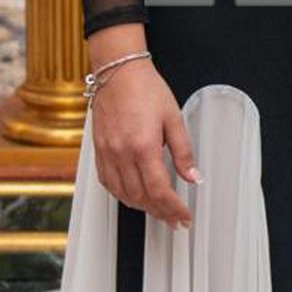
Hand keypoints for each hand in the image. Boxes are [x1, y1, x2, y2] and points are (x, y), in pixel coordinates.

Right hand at [89, 61, 200, 229]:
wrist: (118, 72)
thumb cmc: (145, 89)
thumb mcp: (173, 118)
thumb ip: (183, 151)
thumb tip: (193, 177)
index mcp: (143, 146)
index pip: (159, 191)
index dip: (173, 209)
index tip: (184, 216)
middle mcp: (122, 153)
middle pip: (141, 197)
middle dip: (160, 212)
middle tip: (174, 219)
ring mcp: (107, 153)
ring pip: (122, 194)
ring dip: (141, 207)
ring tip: (158, 210)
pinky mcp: (99, 150)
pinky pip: (107, 182)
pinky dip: (121, 194)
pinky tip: (133, 195)